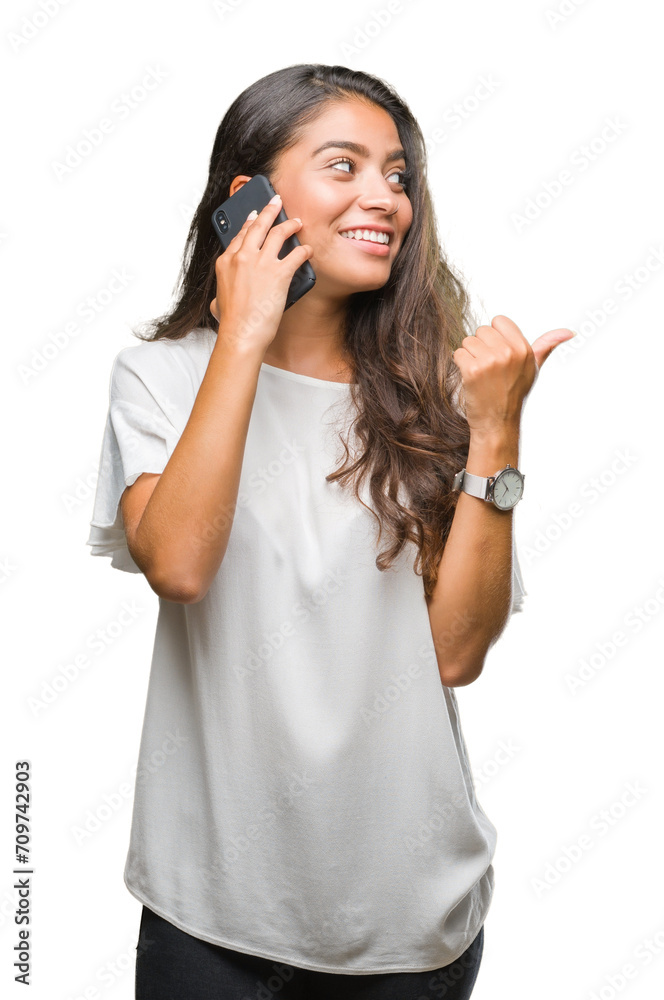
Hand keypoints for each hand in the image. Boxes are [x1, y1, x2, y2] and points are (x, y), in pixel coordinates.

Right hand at [209, 194, 312, 352]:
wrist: (241, 333)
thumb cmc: (231, 322)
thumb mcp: (218, 303)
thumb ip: (220, 295)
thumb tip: (219, 301)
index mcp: (226, 262)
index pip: (240, 235)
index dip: (249, 222)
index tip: (254, 216)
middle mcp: (242, 257)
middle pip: (258, 225)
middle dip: (269, 210)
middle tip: (277, 202)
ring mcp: (261, 263)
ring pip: (278, 233)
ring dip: (290, 225)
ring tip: (297, 222)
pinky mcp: (279, 273)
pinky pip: (296, 255)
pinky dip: (304, 251)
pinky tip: (308, 250)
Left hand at [451, 315, 574, 432]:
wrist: (497, 423)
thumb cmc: (514, 394)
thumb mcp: (534, 368)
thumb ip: (547, 346)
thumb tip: (570, 332)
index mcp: (524, 349)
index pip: (499, 320)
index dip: (495, 337)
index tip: (498, 355)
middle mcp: (509, 352)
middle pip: (481, 330)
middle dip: (481, 346)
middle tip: (489, 368)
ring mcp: (491, 361)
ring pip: (468, 341)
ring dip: (469, 356)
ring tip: (481, 374)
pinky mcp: (473, 370)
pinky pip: (458, 353)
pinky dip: (460, 365)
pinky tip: (471, 379)